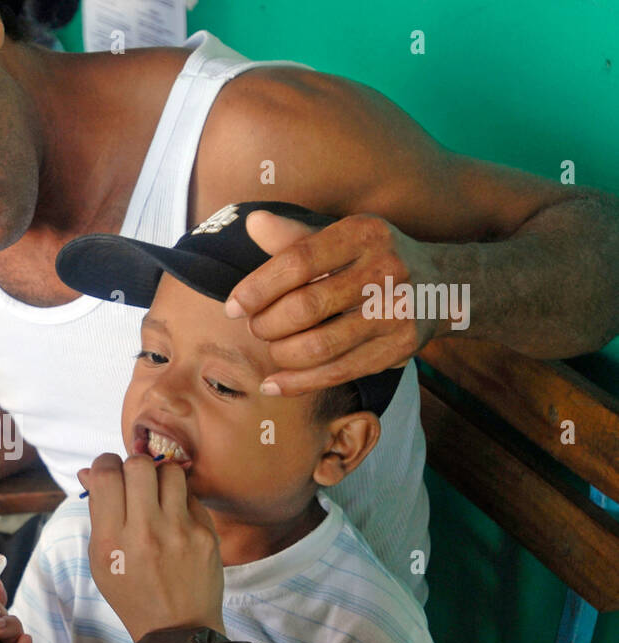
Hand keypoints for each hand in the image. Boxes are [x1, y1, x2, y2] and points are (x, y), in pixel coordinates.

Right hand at [78, 452, 223, 641]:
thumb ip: (97, 514)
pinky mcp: (206, 534)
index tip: (109, 472)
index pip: (106, 474)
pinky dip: (180, 500)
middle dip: (133, 466)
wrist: (177, 630)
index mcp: (111, 540)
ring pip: (170, 471)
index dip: (105, 464)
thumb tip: (90, 472)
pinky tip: (176, 518)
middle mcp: (144, 532)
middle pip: (138, 465)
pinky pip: (191, 495)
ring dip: (161, 477)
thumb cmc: (133, 594)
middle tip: (134, 481)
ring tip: (158, 495)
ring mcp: (179, 532)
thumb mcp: (101, 560)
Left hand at [226, 211, 438, 396]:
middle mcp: (385, 270)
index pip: (297, 261)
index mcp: (363, 234)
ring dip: (281, 354)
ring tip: (271, 349)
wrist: (444, 286)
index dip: (257, 287)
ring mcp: (396, 312)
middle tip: (255, 327)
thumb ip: (294, 237)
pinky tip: (274, 384)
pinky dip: (299, 383)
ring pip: (320, 345)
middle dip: (267, 324)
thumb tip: (252, 223)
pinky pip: (338, 372)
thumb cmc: (372, 260)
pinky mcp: (399, 348)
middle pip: (306, 307)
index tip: (233, 306)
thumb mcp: (341, 238)